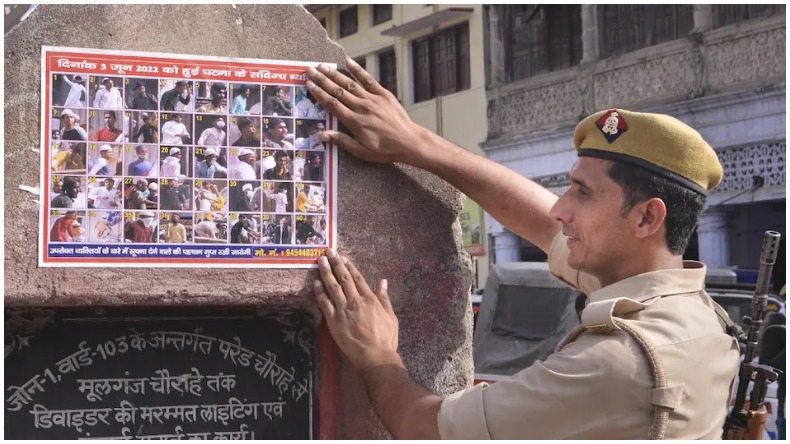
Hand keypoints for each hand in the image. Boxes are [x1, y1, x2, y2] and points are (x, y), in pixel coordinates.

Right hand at [306, 59, 424, 163]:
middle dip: (322, 80)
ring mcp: (373, 99)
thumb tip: (321, 135)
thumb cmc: (385, 149)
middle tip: (310, 70)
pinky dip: (357, 70)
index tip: (309, 84)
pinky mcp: (383, 94)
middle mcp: (362, 107)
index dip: (319, 93)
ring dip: (335, 74)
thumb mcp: (362, 152)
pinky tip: (347, 61)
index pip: (332, 104)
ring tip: (323, 66)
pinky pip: (368, 80)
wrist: (409, 141)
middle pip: (337, 91)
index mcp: (354, 122)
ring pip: (350, 84)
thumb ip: (341, 141)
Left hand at [315, 250, 398, 369]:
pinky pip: (325, 304)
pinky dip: (320, 293)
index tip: (343, 258)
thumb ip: (385, 298)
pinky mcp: (334, 321)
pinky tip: (315, 283)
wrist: (375, 356)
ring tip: (321, 261)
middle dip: (336, 264)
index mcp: (370, 299)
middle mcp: (355, 301)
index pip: (358, 278)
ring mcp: (343, 310)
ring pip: (333, 287)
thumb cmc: (386, 338)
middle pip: (344, 279)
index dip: (350, 267)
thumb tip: (383, 282)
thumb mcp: (391, 316)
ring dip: (326, 273)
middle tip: (328, 252)